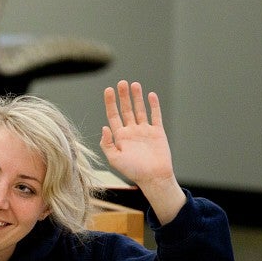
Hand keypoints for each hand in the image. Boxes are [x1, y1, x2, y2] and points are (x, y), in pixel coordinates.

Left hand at [101, 80, 185, 223]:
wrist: (153, 178)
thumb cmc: (133, 171)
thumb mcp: (114, 159)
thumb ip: (107, 144)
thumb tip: (104, 127)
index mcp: (120, 136)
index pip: (113, 115)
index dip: (110, 102)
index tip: (108, 90)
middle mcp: (131, 131)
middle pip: (126, 109)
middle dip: (123, 96)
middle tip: (121, 82)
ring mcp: (144, 131)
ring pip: (140, 110)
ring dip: (137, 97)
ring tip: (134, 84)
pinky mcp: (157, 132)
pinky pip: (155, 116)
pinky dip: (153, 105)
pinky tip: (150, 95)